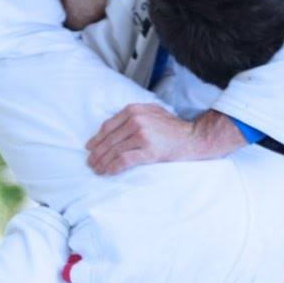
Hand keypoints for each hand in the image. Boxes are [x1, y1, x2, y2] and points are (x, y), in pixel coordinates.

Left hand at [85, 105, 246, 174]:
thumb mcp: (152, 112)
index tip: (90, 147)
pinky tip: (108, 172)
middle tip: (90, 163)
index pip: (108, 126)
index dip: (96, 138)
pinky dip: (113, 167)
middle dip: (97, 153)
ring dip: (102, 162)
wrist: (193, 137)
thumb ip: (134, 115)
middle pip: (109, 140)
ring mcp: (142, 135)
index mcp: (134, 110)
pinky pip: (124, 160)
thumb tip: (112, 128)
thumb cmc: (173, 127)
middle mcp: (136, 121)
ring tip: (97, 169)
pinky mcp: (148, 151)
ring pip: (114, 151)